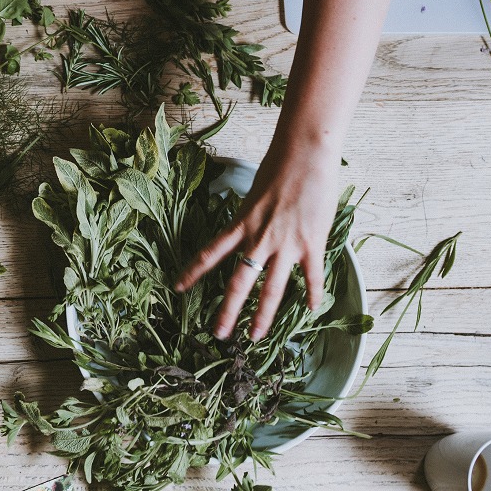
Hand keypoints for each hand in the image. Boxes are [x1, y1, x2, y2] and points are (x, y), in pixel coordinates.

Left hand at [175, 146, 339, 340]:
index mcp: (241, 224)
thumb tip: (250, 228)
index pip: (210, 253)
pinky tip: (311, 311)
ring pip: (271, 289)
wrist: (306, 154)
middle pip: (239, 282)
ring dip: (263, 316)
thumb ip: (250, 216)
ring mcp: (286, 244)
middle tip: (219, 335)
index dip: (193, 272)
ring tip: (256, 336)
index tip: (177, 288)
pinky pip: (311, 276)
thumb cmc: (279, 166)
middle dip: (227, 311)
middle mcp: (259, 239)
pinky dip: (313, 295)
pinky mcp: (311, 243)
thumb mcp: (254, 194)